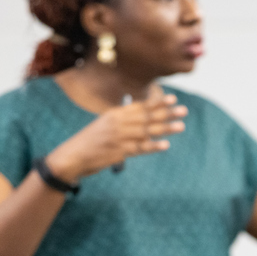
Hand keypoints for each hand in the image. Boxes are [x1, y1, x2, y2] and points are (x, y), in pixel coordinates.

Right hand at [46, 88, 186, 179]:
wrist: (72, 156)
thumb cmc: (90, 142)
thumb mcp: (105, 125)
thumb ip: (122, 121)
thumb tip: (141, 118)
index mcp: (115, 114)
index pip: (140, 106)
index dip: (157, 103)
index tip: (173, 99)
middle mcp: (118, 123)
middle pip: (146, 116)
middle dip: (166, 113)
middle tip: (184, 110)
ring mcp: (119, 137)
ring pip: (146, 131)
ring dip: (165, 128)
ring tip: (181, 126)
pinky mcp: (119, 152)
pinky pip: (139, 148)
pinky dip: (153, 146)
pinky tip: (166, 145)